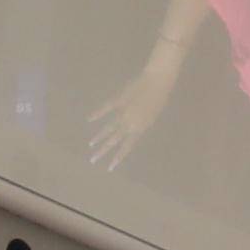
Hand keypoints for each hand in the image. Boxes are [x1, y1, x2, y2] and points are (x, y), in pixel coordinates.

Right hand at [87, 51, 182, 168]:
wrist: (158, 81)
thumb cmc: (159, 98)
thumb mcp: (152, 116)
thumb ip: (141, 125)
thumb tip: (132, 132)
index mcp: (140, 128)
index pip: (126, 147)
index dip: (118, 157)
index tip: (109, 167)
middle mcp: (130, 123)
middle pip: (114, 140)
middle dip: (103, 151)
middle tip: (93, 160)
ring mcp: (123, 111)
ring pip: (108, 127)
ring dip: (99, 137)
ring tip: (91, 145)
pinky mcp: (118, 99)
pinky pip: (106, 108)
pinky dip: (97, 113)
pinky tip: (89, 119)